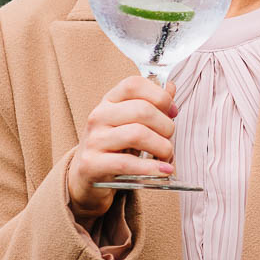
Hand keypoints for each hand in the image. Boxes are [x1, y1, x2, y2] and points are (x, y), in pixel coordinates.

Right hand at [65, 77, 177, 220]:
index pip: (134, 84)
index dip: (160, 96)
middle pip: (142, 110)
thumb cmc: (116, 145)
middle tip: (170, 140)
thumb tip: (170, 87)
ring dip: (162, 147)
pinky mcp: (91, 164)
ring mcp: (94, 140)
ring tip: (167, 156)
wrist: (86, 175)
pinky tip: (163, 170)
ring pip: (137, 134)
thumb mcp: (131, 121)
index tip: (172, 112)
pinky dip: (151, 168)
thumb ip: (151, 104)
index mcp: (109, 101)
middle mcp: (98, 116)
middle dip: (167, 126)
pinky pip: (127, 163)